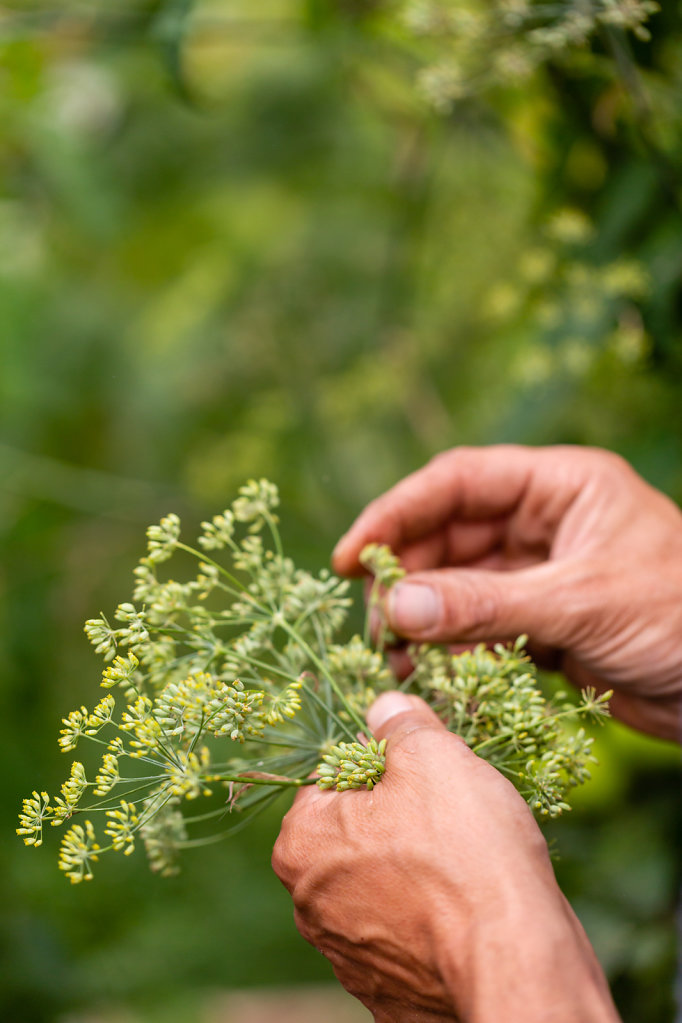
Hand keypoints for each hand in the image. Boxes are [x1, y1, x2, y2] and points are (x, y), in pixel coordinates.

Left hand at [272, 692, 619, 1022]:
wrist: (515, 958)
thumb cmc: (466, 849)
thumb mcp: (433, 756)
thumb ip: (399, 724)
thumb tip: (384, 706)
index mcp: (303, 842)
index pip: (332, 780)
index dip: (381, 765)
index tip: (423, 772)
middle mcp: (309, 904)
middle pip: (354, 834)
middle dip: (396, 818)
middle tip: (450, 814)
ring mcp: (347, 956)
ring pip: (381, 885)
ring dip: (415, 870)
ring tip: (464, 863)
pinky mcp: (388, 992)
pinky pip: (407, 937)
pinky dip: (432, 921)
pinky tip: (466, 909)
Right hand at [333, 445, 681, 741]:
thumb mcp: (582, 603)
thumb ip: (487, 604)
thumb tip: (397, 606)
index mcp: (560, 487)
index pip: (459, 482)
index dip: (397, 513)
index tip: (352, 558)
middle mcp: (546, 524)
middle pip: (451, 535)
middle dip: (407, 576)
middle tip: (374, 622)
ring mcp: (544, 576)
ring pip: (460, 586)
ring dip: (423, 618)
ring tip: (393, 658)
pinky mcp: (547, 626)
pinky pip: (482, 628)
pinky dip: (451, 649)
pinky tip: (428, 674)